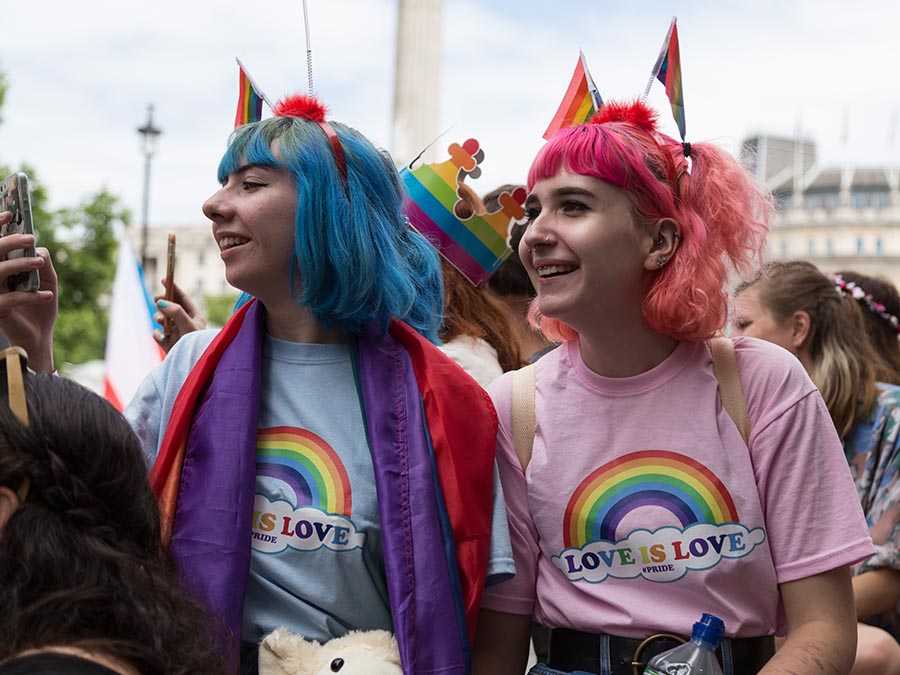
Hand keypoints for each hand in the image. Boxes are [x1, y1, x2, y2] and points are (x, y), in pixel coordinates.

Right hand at [0, 212, 57, 372]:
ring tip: (39, 263)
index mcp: (1, 270)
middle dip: (9, 242)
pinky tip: (48, 296)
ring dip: (19, 265)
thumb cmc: (39, 308)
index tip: (9, 213)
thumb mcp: (46, 282)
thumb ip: (42, 263)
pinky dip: (30, 295)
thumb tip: (38, 248)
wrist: (38, 339)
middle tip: (31, 237)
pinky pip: (10, 300)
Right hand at [153, 279, 205, 352]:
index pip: (184, 299)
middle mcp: (186, 325)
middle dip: (163, 303)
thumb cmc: (196, 346)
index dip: (174, 289)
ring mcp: (176, 335)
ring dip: (159, 318)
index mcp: (196, 318)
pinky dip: (157, 335)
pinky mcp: (168, 345)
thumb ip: (176, 312)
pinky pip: (157, 335)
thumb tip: (161, 302)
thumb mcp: (188, 326)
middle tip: (157, 300)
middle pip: (170, 308)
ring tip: (161, 321)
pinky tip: (162, 339)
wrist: (193, 370)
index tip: (164, 279)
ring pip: (162, 320)